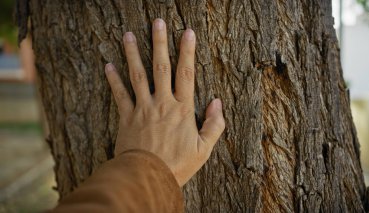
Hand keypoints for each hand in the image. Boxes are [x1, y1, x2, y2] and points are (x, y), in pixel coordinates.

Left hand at [104, 18, 224, 186]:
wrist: (147, 178)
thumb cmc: (177, 165)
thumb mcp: (204, 150)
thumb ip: (214, 125)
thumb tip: (217, 103)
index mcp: (182, 109)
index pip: (186, 74)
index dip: (188, 52)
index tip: (187, 32)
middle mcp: (162, 103)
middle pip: (161, 67)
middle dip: (159, 43)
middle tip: (157, 22)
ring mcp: (142, 108)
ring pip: (137, 75)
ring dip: (132, 54)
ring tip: (127, 34)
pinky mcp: (127, 117)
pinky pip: (119, 95)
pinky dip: (113, 80)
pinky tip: (108, 65)